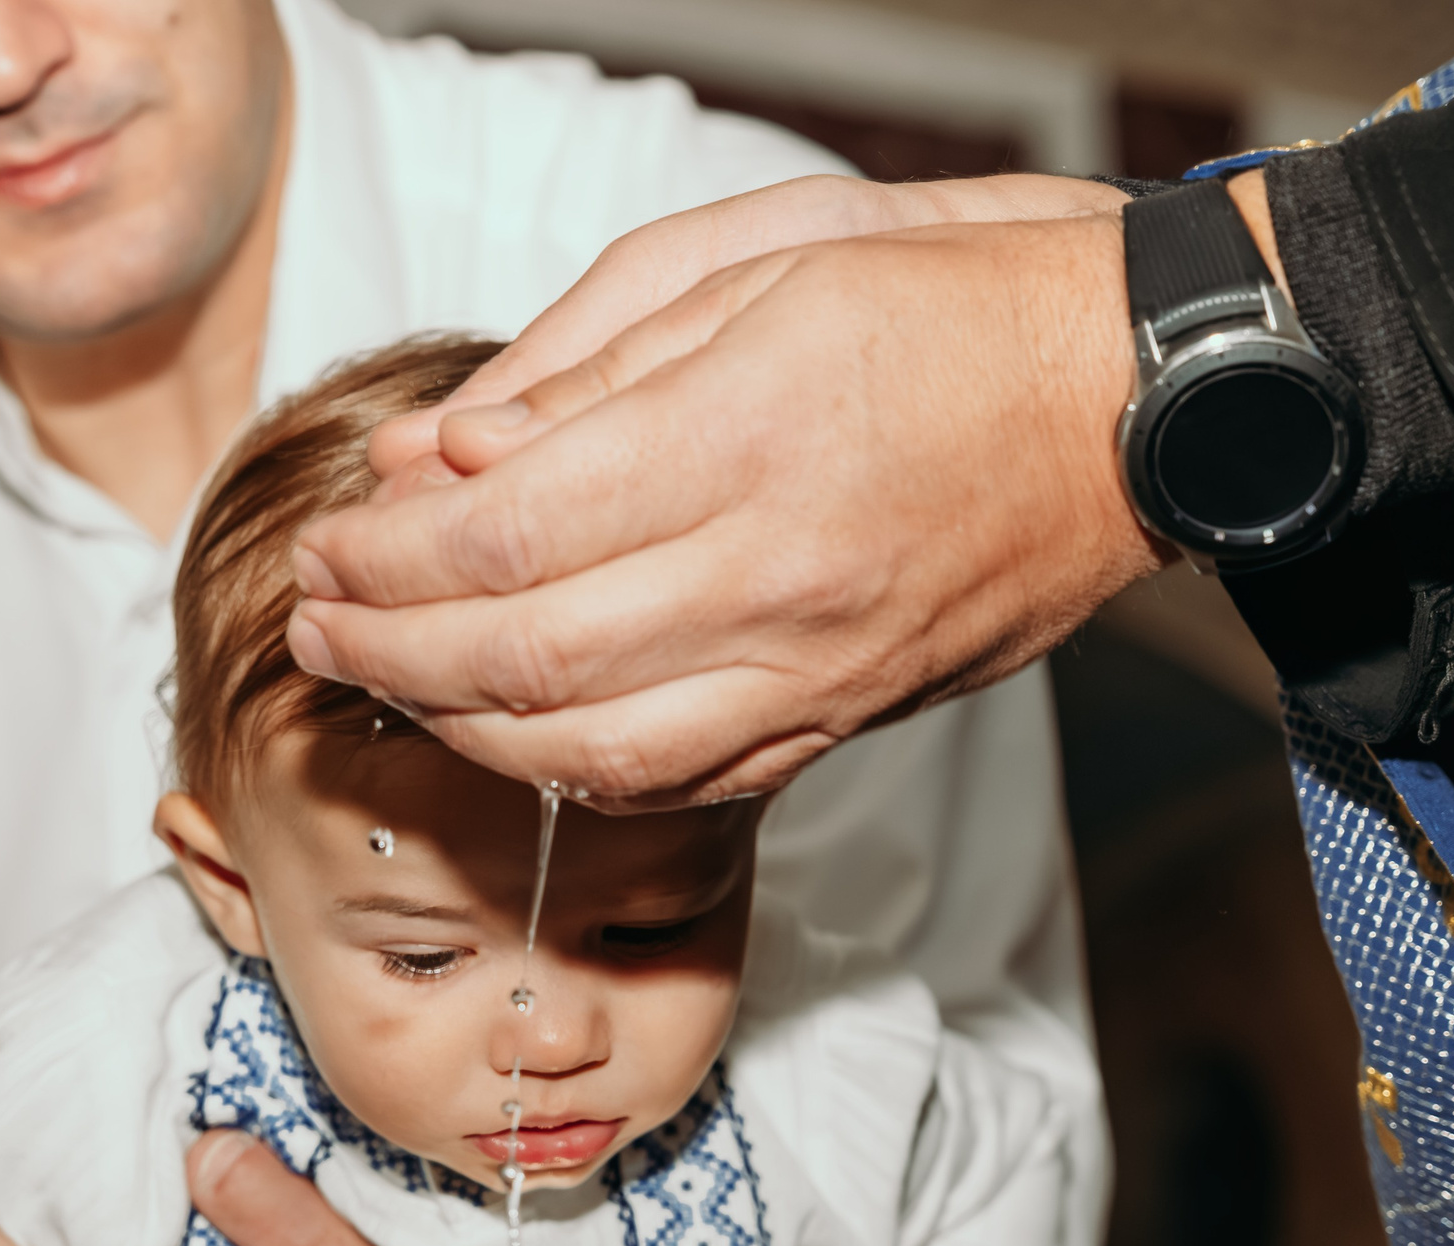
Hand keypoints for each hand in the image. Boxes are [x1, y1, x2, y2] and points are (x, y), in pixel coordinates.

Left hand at [288, 182, 1162, 808]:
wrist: (1137, 398)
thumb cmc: (958, 293)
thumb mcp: (754, 256)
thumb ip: (579, 365)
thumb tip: (441, 457)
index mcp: (748, 432)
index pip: (503, 537)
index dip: (386, 561)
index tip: (329, 544)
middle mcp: (779, 574)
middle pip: (521, 664)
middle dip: (386, 652)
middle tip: (316, 621)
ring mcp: (818, 667)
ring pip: (588, 754)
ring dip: (457, 730)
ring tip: (387, 679)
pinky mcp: (847, 716)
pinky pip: (680, 782)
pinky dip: (568, 768)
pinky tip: (511, 728)